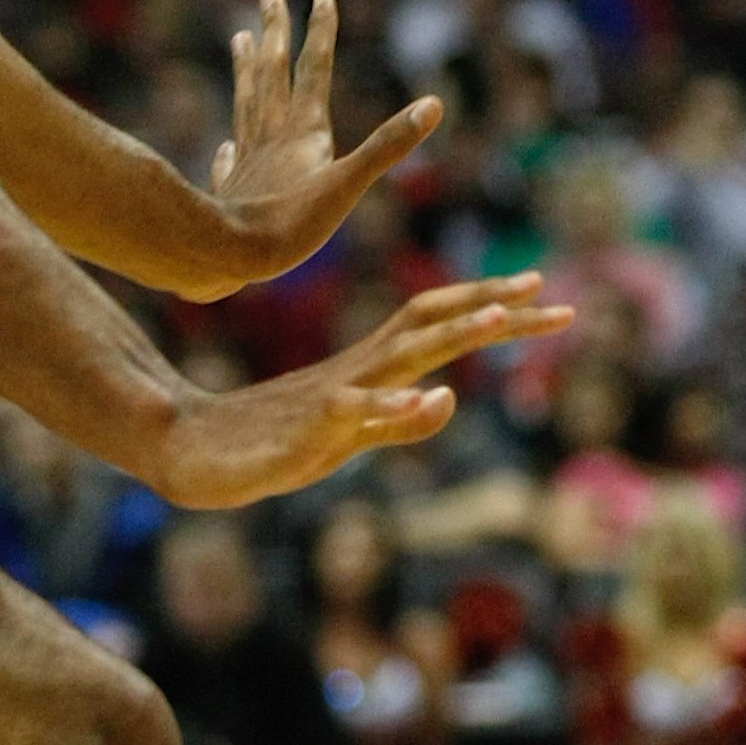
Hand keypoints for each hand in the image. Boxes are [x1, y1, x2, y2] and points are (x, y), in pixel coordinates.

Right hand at [156, 276, 573, 508]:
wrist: (196, 453)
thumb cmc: (281, 442)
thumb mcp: (353, 435)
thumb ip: (401, 422)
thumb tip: (450, 399)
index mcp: (373, 365)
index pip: (437, 319)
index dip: (487, 303)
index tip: (542, 291)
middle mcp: (361, 369)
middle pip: (433, 323)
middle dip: (493, 308)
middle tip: (550, 293)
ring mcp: (337, 396)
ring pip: (403, 356)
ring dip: (454, 335)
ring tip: (503, 318)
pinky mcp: (310, 432)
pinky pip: (357, 414)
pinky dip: (395, 406)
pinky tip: (430, 398)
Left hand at [206, 0, 440, 292]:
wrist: (223, 258)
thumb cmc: (290, 225)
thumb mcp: (349, 184)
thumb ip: (390, 144)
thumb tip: (435, 104)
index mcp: (303, 132)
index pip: (314, 70)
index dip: (320, 31)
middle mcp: (271, 137)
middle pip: (272, 74)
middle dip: (274, 33)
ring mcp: (249, 163)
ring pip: (247, 104)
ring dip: (246, 70)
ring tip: (239, 40)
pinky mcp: (232, 193)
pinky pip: (230, 161)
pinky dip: (230, 148)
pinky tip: (225, 145)